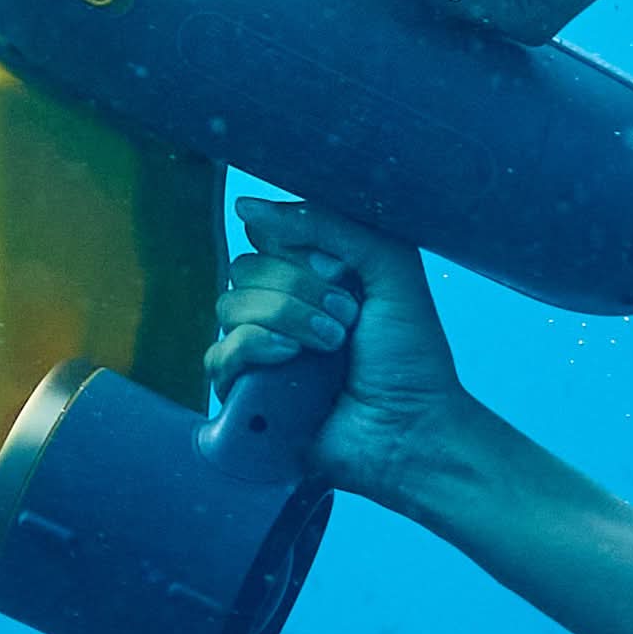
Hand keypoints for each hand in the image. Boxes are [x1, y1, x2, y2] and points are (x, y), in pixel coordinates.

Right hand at [212, 197, 470, 502]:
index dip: (296, 247)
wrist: (413, 427)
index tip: (342, 272)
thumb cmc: (410, 354)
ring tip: (331, 346)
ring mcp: (260, 350)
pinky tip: (291, 358)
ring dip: (284, 318)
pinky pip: (219, 354)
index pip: (266, 235)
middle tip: (346, 319)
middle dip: (298, 289)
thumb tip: (246, 206)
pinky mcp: (247, 391)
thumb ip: (328, 224)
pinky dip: (255, 348)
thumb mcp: (389, 266)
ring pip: (228, 306)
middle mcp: (279, 307)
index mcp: (310, 275)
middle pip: (244, 268)